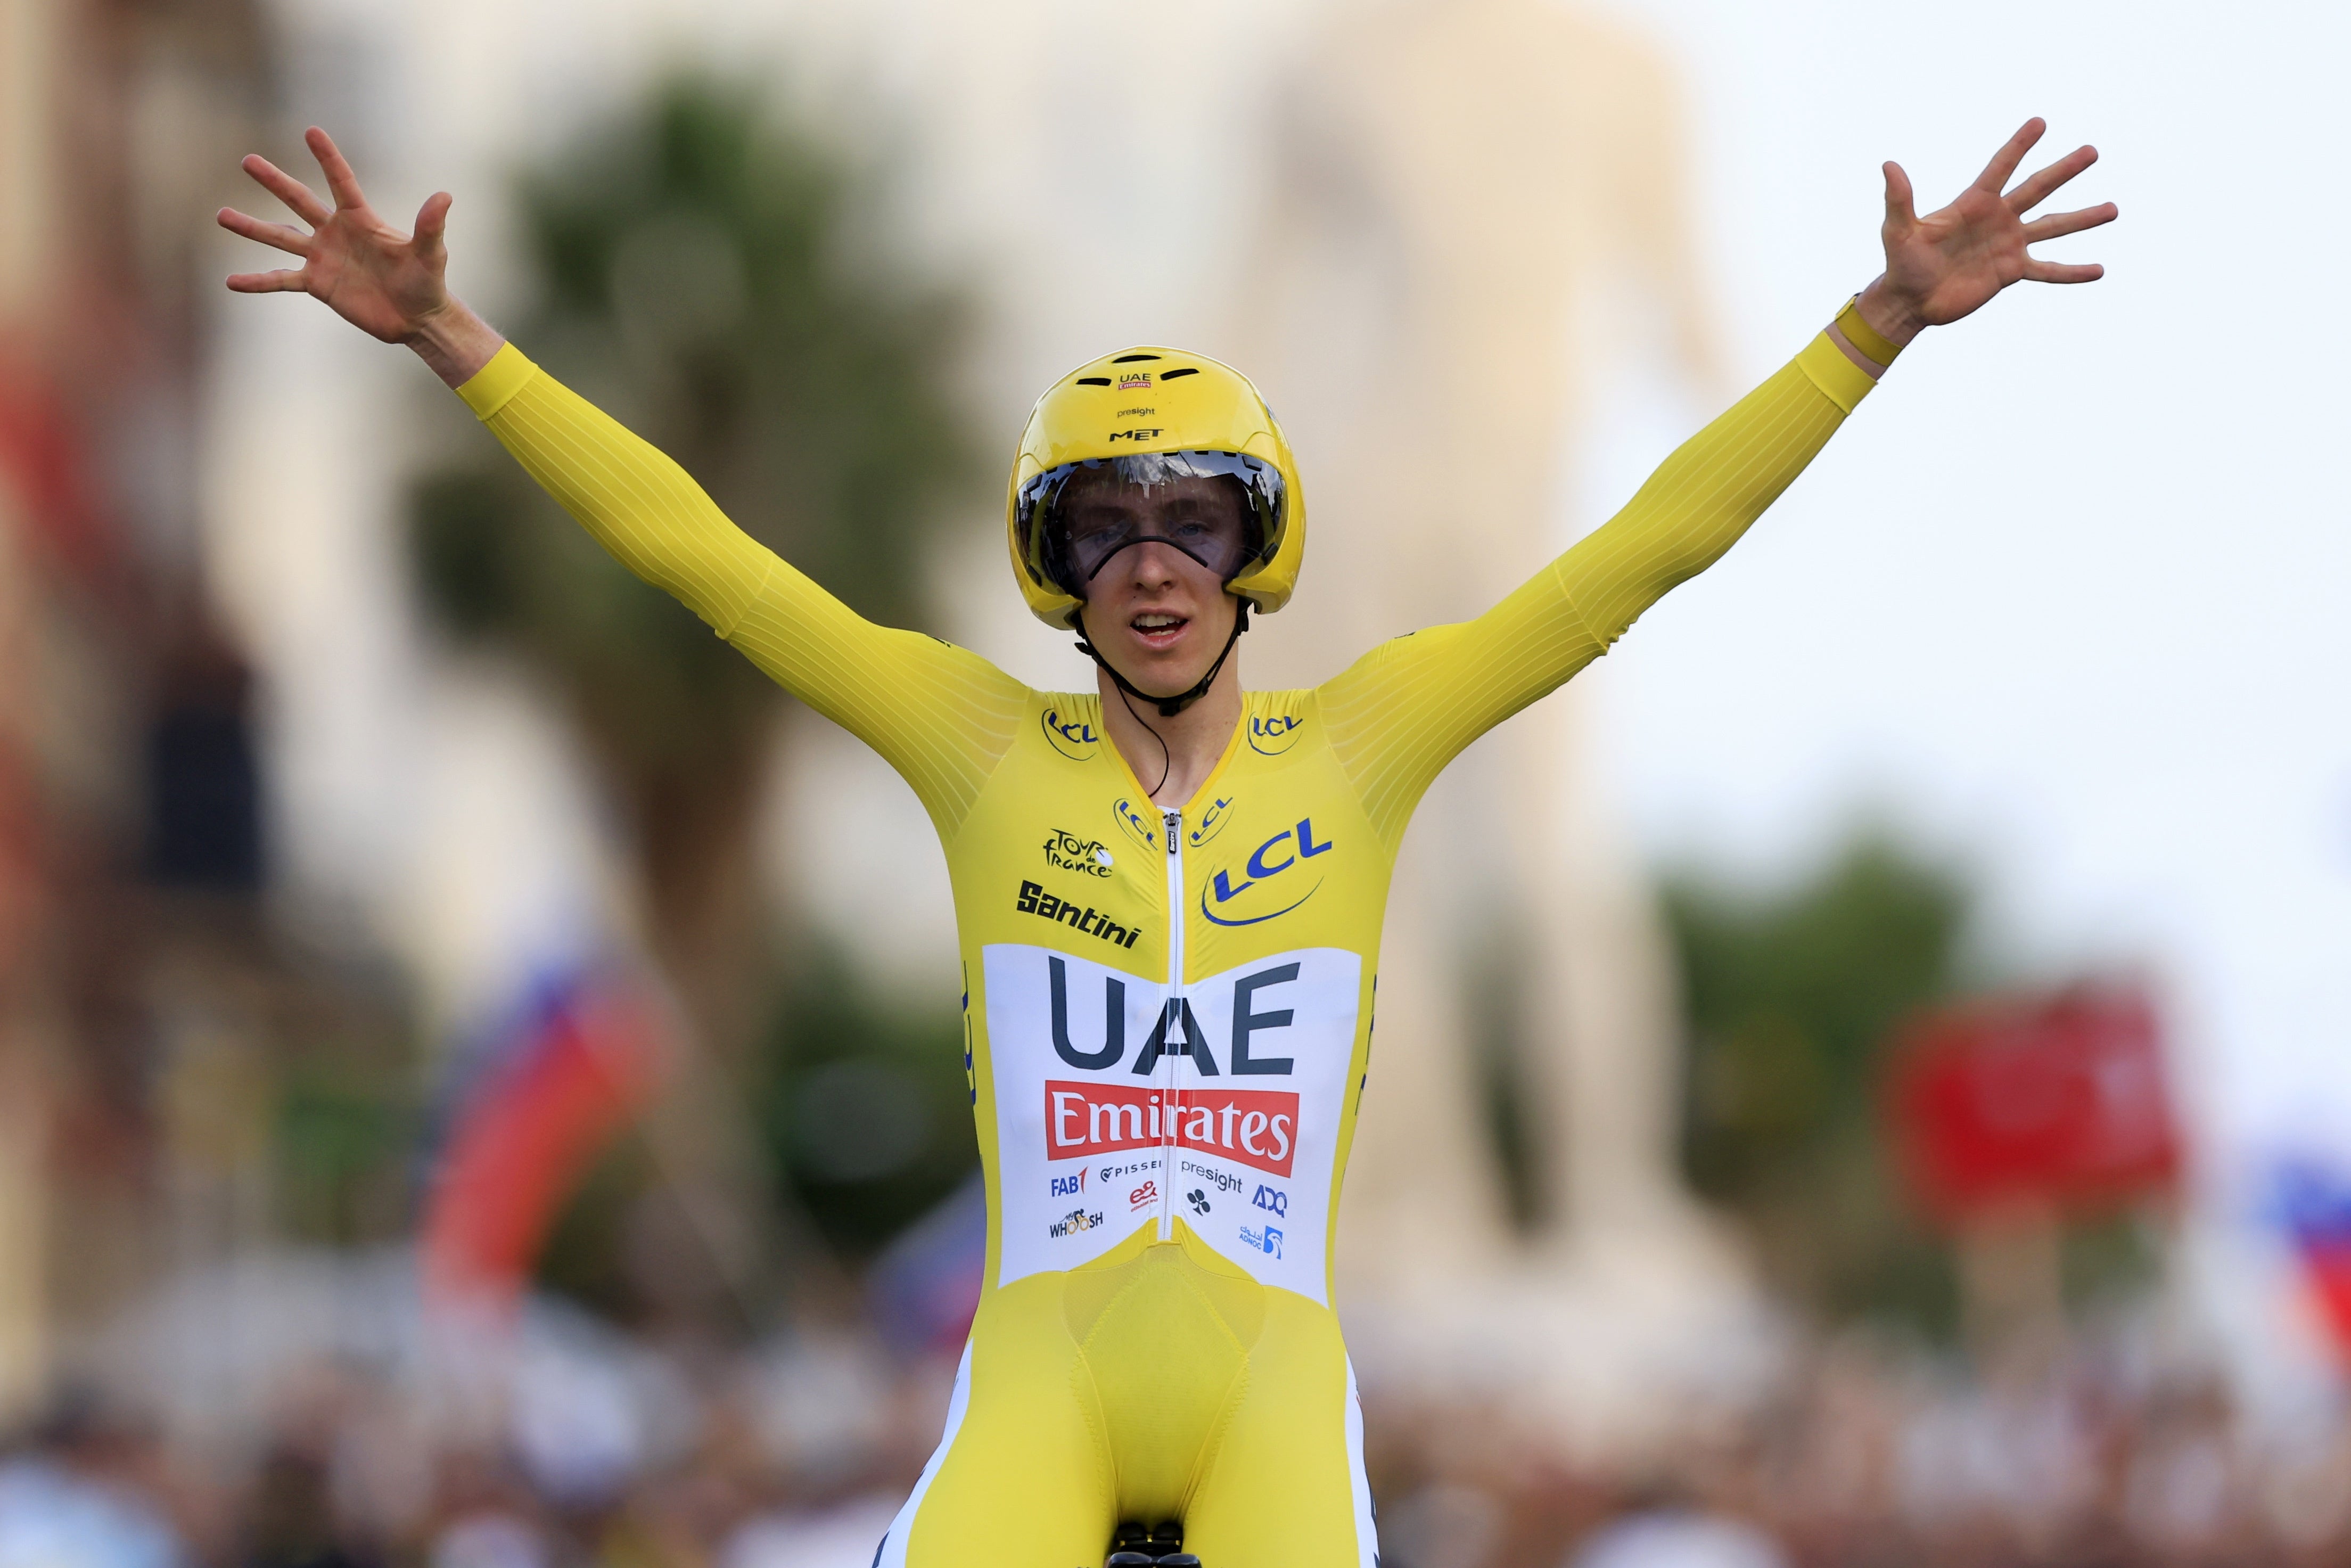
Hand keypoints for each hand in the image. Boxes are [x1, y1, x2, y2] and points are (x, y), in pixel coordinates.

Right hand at [218, 127, 502, 386]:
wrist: (417, 318)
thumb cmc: (428, 282)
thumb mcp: (431, 254)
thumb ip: (430, 226)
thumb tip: (444, 196)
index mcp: (360, 219)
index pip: (340, 182)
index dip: (327, 157)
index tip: (311, 131)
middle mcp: (336, 233)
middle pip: (299, 201)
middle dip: (275, 182)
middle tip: (248, 160)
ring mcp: (323, 258)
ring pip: (280, 238)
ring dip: (252, 228)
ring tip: (222, 215)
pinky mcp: (317, 284)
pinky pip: (281, 281)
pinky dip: (257, 281)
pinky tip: (231, 281)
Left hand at [1856, 118, 2115, 347]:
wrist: (1910, 301)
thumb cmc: (1901, 263)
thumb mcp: (1898, 231)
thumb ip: (1899, 199)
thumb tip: (1888, 165)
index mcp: (1974, 203)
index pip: (2000, 167)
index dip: (2019, 145)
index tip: (2040, 122)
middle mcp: (1998, 219)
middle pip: (2037, 189)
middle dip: (2064, 171)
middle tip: (2092, 151)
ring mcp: (2008, 245)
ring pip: (2052, 227)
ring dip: (2082, 219)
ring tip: (2113, 209)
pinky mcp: (2012, 272)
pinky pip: (2048, 271)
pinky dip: (2072, 271)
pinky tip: (2099, 270)